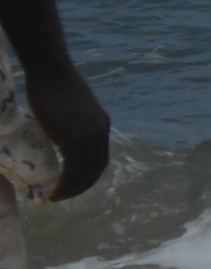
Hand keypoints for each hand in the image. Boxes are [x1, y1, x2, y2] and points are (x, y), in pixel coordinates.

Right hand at [24, 69, 109, 200]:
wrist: (51, 72)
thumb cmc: (55, 86)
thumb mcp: (74, 110)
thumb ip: (75, 126)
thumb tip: (65, 139)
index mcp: (102, 126)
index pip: (101, 160)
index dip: (89, 176)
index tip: (75, 185)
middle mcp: (99, 133)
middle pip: (95, 170)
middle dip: (80, 187)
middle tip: (64, 196)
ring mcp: (88, 136)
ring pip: (84, 173)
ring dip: (71, 189)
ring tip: (57, 197)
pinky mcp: (72, 137)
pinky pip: (72, 169)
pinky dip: (65, 184)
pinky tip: (55, 190)